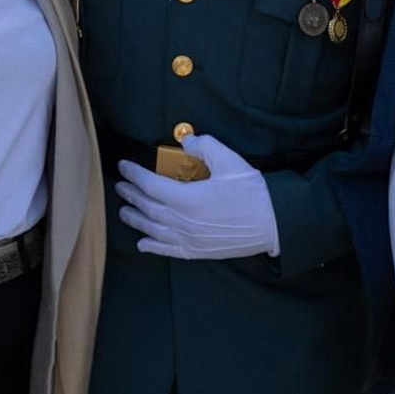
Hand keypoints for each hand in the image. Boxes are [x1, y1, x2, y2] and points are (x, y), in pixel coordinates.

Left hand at [116, 135, 279, 259]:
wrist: (274, 223)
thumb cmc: (252, 191)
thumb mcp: (229, 160)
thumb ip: (204, 146)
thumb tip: (185, 141)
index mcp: (188, 198)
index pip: (150, 185)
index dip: (134, 174)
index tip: (123, 166)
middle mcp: (183, 222)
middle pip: (148, 207)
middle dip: (131, 194)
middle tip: (120, 185)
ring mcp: (189, 240)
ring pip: (152, 230)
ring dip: (135, 219)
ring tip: (124, 210)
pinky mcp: (198, 252)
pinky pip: (167, 250)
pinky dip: (151, 246)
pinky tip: (141, 243)